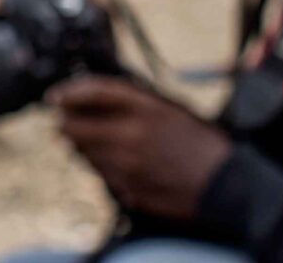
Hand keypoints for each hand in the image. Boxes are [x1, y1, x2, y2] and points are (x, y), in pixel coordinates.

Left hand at [51, 76, 231, 221]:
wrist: (227, 184)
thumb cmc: (201, 143)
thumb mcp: (170, 108)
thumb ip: (132, 100)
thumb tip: (93, 95)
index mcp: (143, 109)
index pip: (92, 93)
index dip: (68, 93)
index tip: (55, 97)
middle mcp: (130, 136)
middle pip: (75, 127)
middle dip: (67, 122)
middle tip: (67, 120)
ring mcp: (127, 166)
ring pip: (83, 153)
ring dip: (82, 146)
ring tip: (95, 142)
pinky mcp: (129, 190)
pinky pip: (101, 175)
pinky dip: (101, 167)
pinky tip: (117, 164)